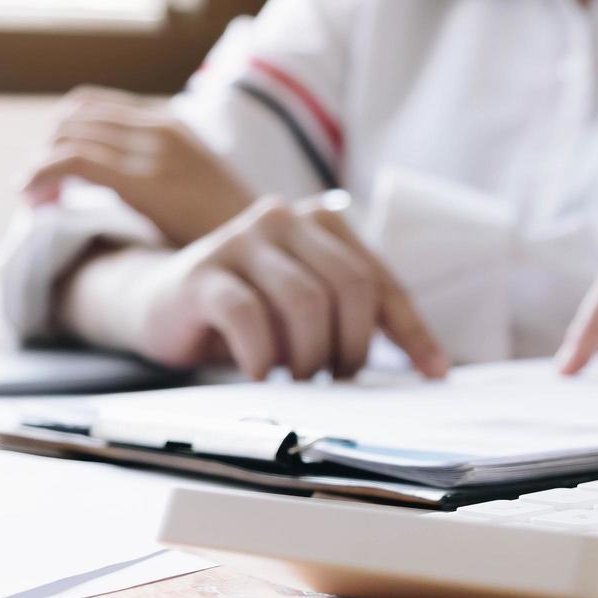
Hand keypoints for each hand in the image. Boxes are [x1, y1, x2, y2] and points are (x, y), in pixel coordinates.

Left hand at [22, 86, 254, 246]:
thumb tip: (115, 188)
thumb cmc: (229, 232)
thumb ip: (156, 175)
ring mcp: (154, 151)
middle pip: (71, 119)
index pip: (90, 108)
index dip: (58, 138)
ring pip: (64, 137)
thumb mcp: (194, 187)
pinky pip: (71, 162)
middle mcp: (161, 128)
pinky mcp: (145, 180)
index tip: (50, 179)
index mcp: (171, 124)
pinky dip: (39, 175)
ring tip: (33, 203)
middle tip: (36, 194)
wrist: (267, 251)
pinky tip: (33, 202)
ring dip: (37, 167)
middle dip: (43, 152)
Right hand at [69, 196, 447, 379]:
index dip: (411, 331)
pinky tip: (260, 373)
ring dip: (309, 354)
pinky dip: (263, 356)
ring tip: (296, 376)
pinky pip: (249, 317)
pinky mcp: (203, 272)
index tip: (434, 374)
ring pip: (305, 301)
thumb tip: (427, 367)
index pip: (380, 281)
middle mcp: (285, 219)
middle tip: (335, 378)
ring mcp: (241, 240)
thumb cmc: (249, 311)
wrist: (162, 303)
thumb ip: (353, 318)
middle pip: (350, 286)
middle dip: (352, 345)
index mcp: (321, 223)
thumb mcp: (307, 308)